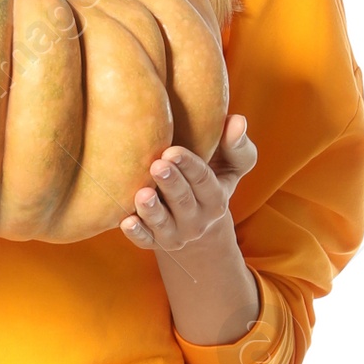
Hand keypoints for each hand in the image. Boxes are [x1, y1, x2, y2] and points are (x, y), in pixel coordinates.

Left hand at [121, 111, 260, 346]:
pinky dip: (137, 234)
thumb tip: (237, 120)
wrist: (196, 219)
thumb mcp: (230, 163)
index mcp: (216, 198)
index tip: (173, 151)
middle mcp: (198, 220)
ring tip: (142, 194)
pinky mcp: (155, 242)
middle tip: (157, 165)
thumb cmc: (211, 176)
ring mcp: (176, 233)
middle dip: (171, 184)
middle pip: (183, 201)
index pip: (204, 180)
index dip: (189, 166)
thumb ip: (236, 144)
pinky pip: (145, 241)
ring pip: (164, 224)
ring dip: (153, 210)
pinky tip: (126, 221)